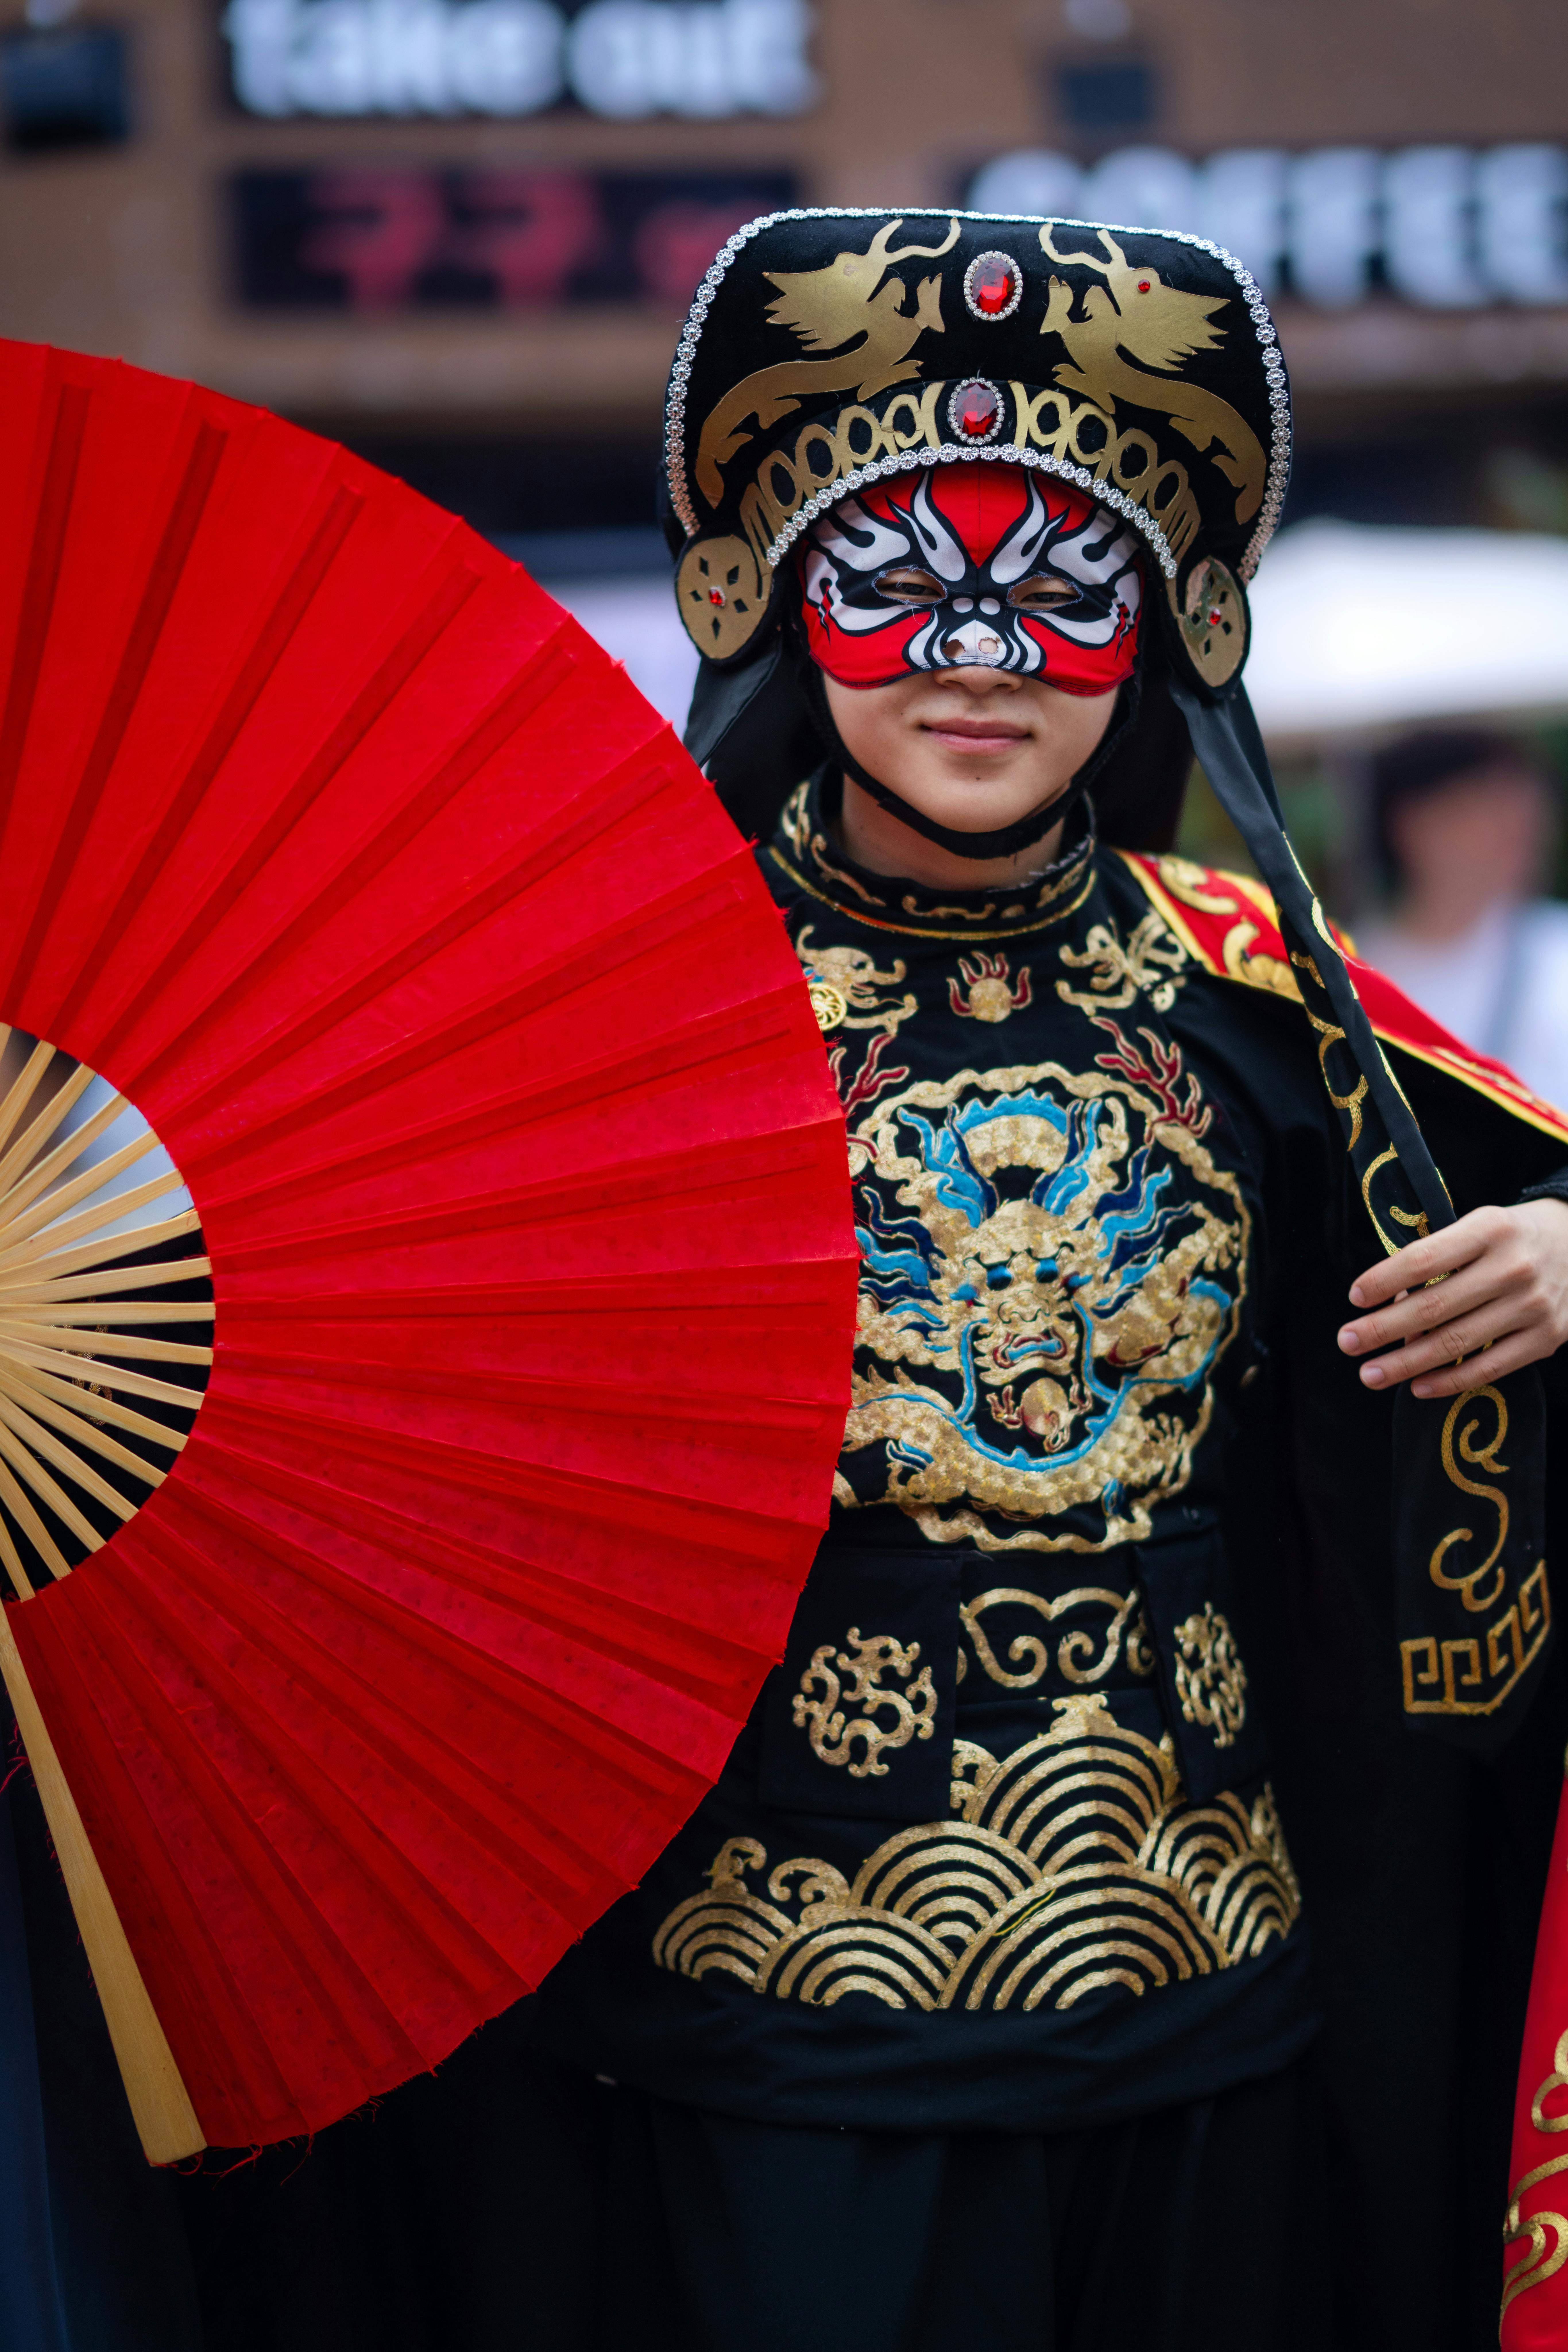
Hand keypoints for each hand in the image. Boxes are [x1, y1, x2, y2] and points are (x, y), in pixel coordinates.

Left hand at [1338, 1199, 1567, 1398]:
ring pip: (1457, 1342)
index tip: (1354, 1297)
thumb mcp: (1477, 1229)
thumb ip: (1437, 1261)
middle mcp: (1514, 1267)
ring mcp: (1533, 1305)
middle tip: (1347, 1342)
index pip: (1424, 1258)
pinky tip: (1417, 1387)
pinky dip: (1450, 1381)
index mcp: (1490, 1230)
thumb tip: (1393, 1310)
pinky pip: (1490, 1367)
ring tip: (1370, 1374)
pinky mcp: (1547, 1338)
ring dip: (1406, 1363)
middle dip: (1382, 1328)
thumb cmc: (1511, 1238)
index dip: (1384, 1280)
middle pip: (1435, 1306)